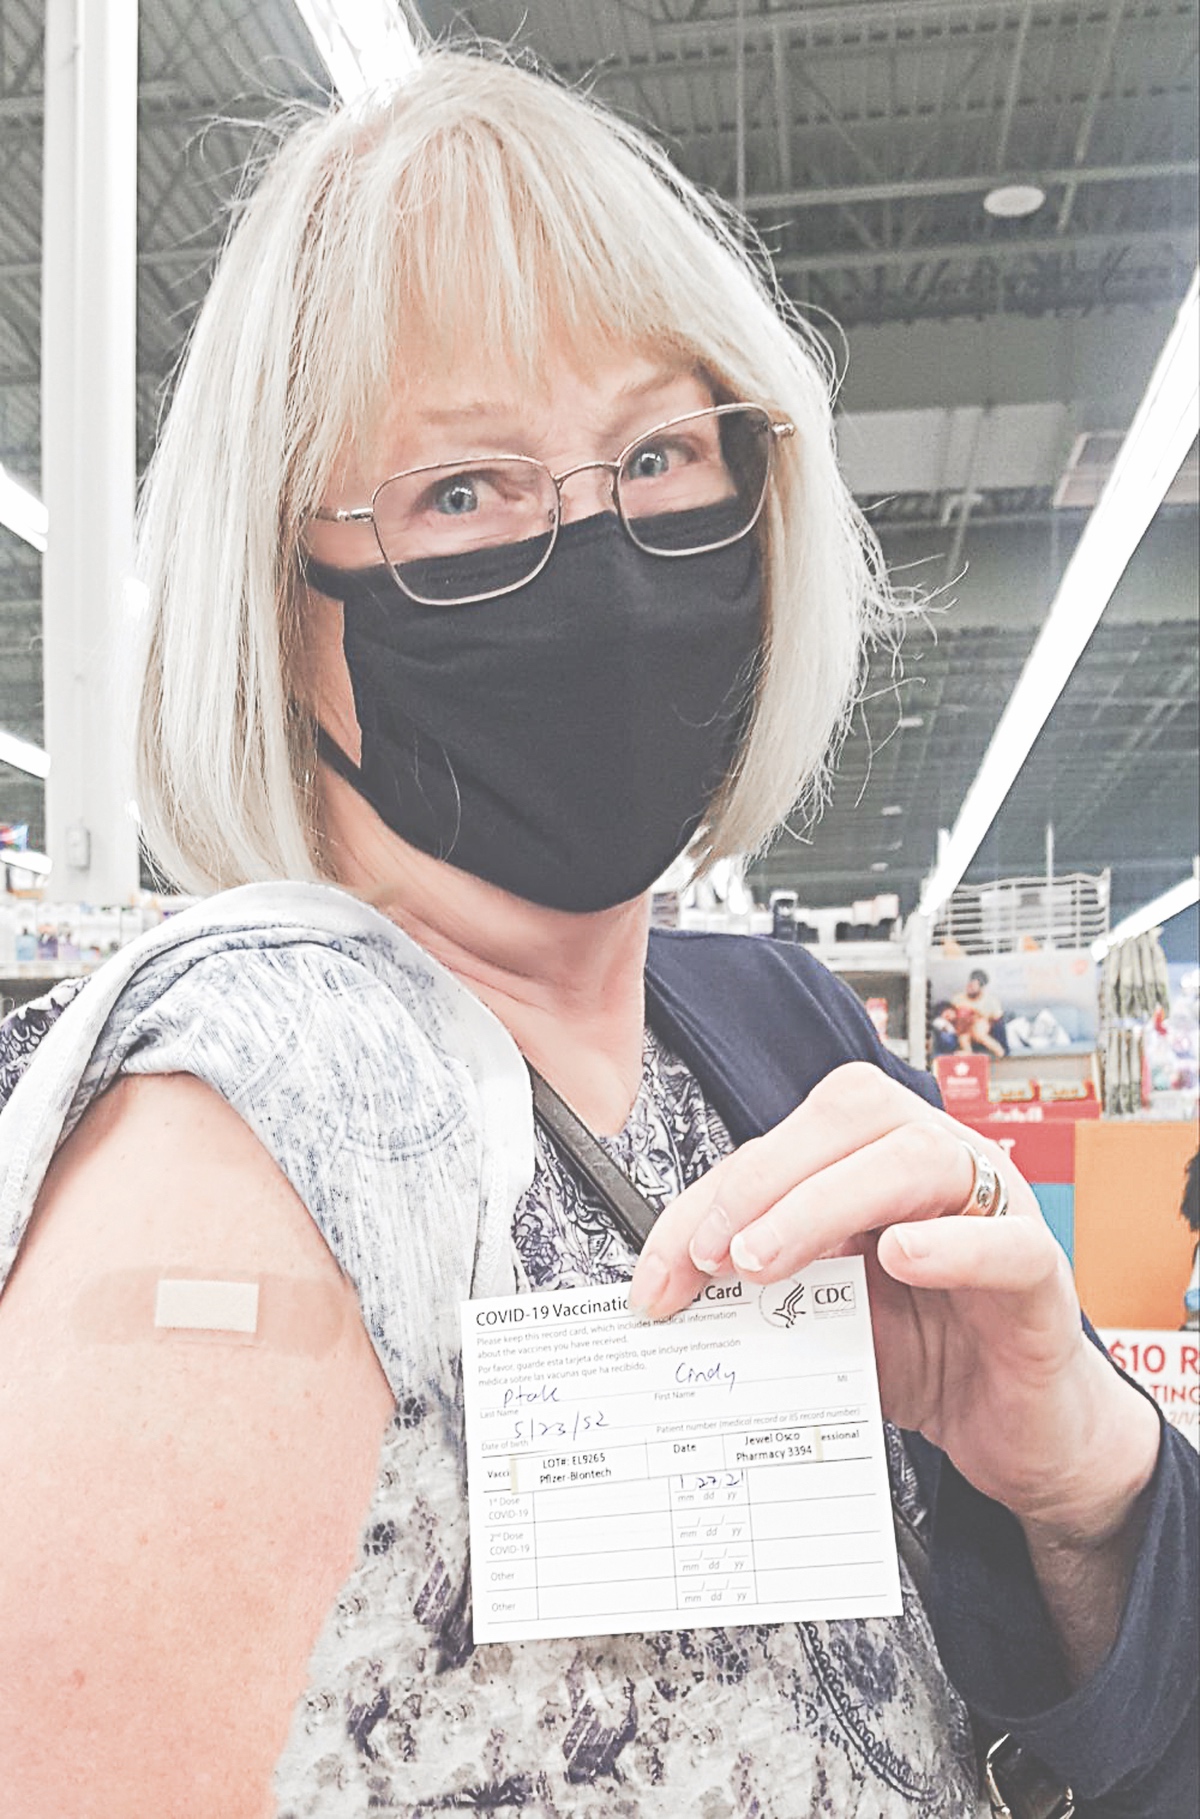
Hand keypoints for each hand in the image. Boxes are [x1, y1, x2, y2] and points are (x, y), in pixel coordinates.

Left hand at [627, 1062, 1158, 1541]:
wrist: (1019, 1428)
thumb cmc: (924, 1353)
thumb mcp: (822, 1315)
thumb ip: (763, 1285)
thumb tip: (668, 1290)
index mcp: (874, 1159)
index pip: (784, 1141)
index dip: (712, 1196)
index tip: (662, 1272)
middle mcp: (937, 1163)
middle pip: (852, 1115)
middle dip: (764, 1179)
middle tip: (712, 1255)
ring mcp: (996, 1209)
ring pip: (918, 1158)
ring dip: (827, 1201)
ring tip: (767, 1262)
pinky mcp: (1039, 1275)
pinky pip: (1005, 1242)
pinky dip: (950, 1245)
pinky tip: (900, 1258)